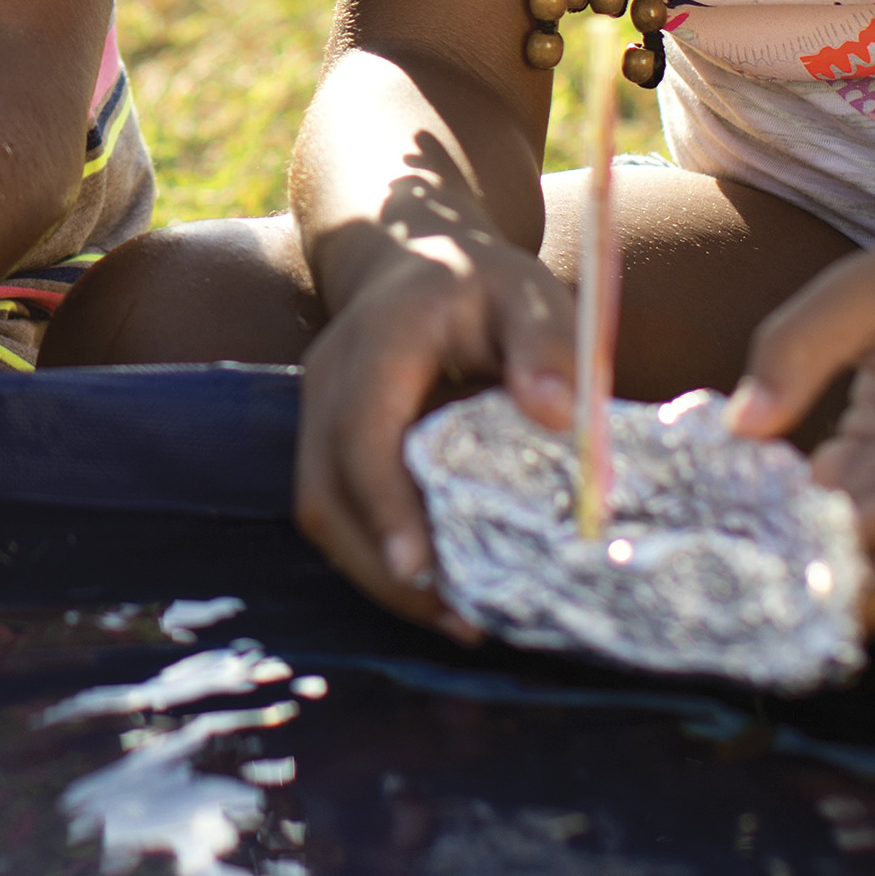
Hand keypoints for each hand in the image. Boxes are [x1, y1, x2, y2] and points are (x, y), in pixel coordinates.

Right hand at [295, 230, 582, 626]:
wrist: (413, 255)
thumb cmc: (482, 281)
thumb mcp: (529, 291)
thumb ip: (547, 344)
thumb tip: (557, 415)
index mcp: (379, 337)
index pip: (362, 426)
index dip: (384, 501)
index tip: (420, 567)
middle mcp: (330, 379)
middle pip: (327, 488)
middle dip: (383, 565)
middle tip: (462, 620)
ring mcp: (316, 413)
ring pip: (323, 510)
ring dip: (379, 575)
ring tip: (459, 620)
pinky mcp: (324, 442)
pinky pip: (337, 510)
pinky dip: (379, 558)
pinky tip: (438, 589)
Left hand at [727, 234, 874, 630]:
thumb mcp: (868, 289)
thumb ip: (802, 346)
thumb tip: (741, 425)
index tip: (803, 532)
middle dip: (828, 597)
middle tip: (735, 578)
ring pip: (870, 577)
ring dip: (803, 576)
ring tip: (720, 556)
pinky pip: (844, 540)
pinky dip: (796, 541)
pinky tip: (735, 522)